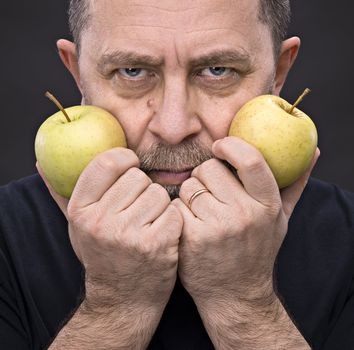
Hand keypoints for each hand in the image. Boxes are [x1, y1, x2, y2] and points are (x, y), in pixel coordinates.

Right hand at [37, 147, 182, 312]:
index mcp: (81, 211)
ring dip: (159, 205)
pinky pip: (174, 211)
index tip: (131, 163)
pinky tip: (162, 234)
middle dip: (142, 188)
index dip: (124, 157)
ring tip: (148, 223)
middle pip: (138, 177)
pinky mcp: (156, 244)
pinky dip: (172, 220)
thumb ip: (61, 195)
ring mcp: (129, 234)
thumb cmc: (101, 256)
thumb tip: (42, 165)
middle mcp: (102, 222)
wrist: (122, 299)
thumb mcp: (77, 227)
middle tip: (138, 207)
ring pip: (158, 193)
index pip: (106, 163)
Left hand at [173, 136, 318, 307]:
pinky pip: (177, 205)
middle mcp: (244, 215)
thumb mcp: (281, 219)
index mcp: (267, 206)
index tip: (220, 145)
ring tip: (202, 212)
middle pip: (209, 168)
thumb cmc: (257, 251)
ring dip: (191, 194)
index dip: (231, 145)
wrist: (234, 294)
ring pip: (190, 186)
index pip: (251, 160)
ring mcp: (217, 227)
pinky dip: (180, 211)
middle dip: (205, 175)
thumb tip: (313, 153)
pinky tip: (190, 225)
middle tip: (211, 192)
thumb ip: (295, 184)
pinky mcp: (192, 238)